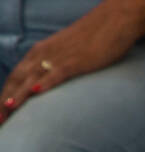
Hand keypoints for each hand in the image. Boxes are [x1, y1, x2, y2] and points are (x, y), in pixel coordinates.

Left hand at [1, 0, 144, 121]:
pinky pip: (57, 73)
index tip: (0, 115)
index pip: (15, 77)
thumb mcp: (67, 54)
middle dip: (5, 101)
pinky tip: (37, 92)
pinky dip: (46, 83)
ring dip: (19, 95)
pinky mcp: (76, 60)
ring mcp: (58, 57)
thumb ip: (56, 67)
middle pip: (17, 80)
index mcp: (39, 53)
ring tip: (8, 111)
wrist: (112, 21)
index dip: (5, 95)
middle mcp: (43, 54)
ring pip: (32, 78)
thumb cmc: (93, 40)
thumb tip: (52, 86)